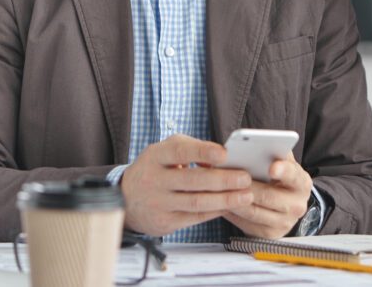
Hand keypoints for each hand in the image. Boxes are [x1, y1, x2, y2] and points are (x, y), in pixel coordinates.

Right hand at [121, 134, 252, 236]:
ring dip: (225, 199)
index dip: (202, 152)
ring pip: (197, 202)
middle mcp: (154, 179)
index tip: (224, 154)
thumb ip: (192, 148)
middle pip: (193, 180)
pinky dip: (215, 211)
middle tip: (245, 178)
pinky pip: (195, 217)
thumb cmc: (155, 168)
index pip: (179, 151)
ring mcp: (158, 203)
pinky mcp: (164, 222)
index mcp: (155, 156)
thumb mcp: (165, 151)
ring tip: (246, 195)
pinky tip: (230, 205)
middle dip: (223, 180)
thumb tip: (221, 157)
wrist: (126, 199)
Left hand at [222, 153, 313, 238]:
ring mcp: (285, 223)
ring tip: (218, 189)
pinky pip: (247, 225)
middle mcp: (297, 205)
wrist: (286, 204)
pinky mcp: (270, 234)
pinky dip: (232, 214)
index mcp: (301, 183)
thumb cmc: (278, 178)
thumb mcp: (280, 163)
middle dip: (246, 186)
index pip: (293, 175)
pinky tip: (221, 203)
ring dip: (234, 200)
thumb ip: (271, 152)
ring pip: (254, 212)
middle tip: (228, 177)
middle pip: (269, 196)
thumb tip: (252, 145)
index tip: (272, 167)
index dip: (283, 170)